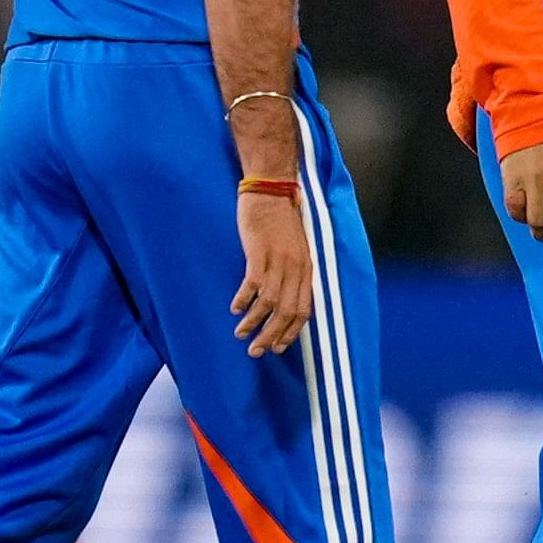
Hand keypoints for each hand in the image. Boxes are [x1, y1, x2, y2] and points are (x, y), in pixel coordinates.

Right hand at [232, 190, 314, 354]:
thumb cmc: (281, 219)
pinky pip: (253, 284)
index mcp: (307, 268)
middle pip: (287, 311)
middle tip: (257, 351)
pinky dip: (244, 300)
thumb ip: (293, 270)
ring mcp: (278, 260)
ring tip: (241, 334)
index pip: (304, 309)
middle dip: (272, 336)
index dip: (291, 332)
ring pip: (270, 302)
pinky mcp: (259, 251)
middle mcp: (296, 267)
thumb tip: (283, 297)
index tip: (278, 346)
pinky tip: (235, 308)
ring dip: (254, 323)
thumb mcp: (296, 247)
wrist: (272, 190)